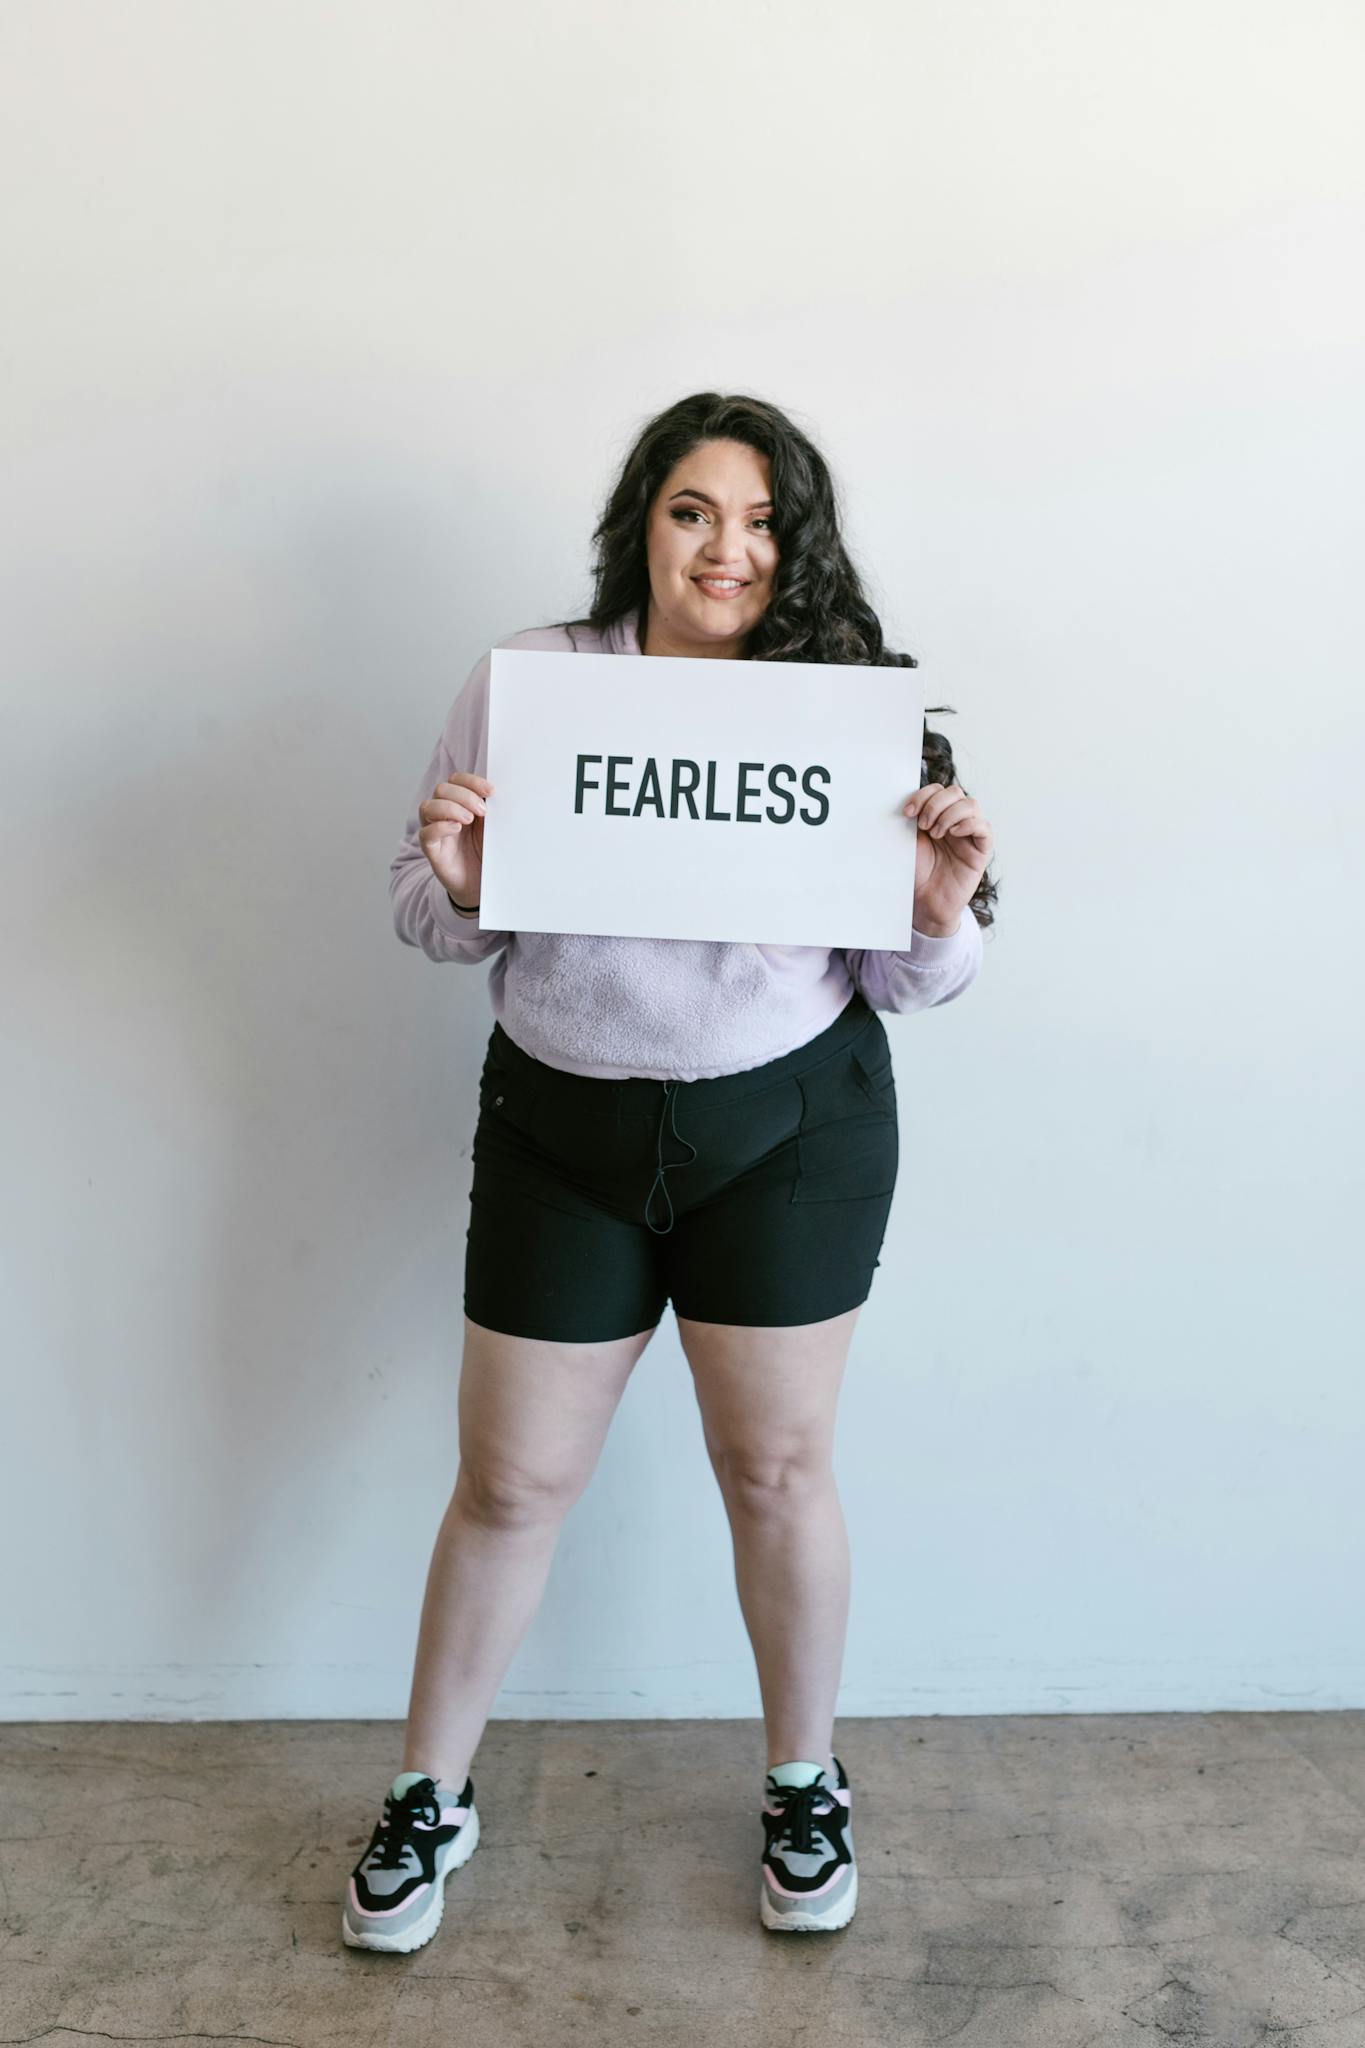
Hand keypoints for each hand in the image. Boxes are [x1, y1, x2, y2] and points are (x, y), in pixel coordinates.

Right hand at [419, 771, 493, 904]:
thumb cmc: (485, 852)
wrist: (480, 883)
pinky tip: (456, 829)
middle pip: (441, 789)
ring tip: (469, 820)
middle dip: (464, 796)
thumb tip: (498, 793)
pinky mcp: (432, 850)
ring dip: (451, 808)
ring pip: (428, 807)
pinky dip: (440, 827)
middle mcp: (444, 814)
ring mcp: (435, 831)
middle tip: (483, 812)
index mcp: (460, 803)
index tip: (491, 791)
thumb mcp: (492, 827)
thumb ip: (492, 810)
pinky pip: (426, 833)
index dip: (471, 781)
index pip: (457, 780)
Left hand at [903, 782, 992, 935]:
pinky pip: (984, 828)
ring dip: (950, 814)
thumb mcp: (909, 841)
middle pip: (955, 792)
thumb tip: (909, 798)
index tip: (907, 812)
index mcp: (938, 816)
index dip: (923, 795)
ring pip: (971, 805)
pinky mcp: (981, 851)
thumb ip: (914, 819)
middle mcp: (956, 822)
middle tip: (923, 824)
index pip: (938, 790)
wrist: (925, 902)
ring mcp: (970, 835)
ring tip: (936, 833)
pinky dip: (969, 824)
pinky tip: (954, 833)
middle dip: (936, 804)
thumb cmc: (917, 873)